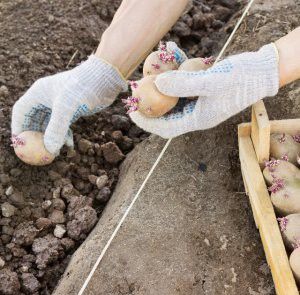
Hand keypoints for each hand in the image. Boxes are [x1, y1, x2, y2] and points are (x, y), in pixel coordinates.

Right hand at [11, 55, 126, 154]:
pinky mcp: (72, 109)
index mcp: (38, 93)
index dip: (18, 128)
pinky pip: (63, 125)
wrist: (105, 79)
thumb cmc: (83, 87)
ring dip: (51, 138)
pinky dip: (64, 135)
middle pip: (34, 120)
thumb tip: (50, 149)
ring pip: (49, 125)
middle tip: (38, 152)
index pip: (21, 112)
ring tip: (56, 152)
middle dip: (36, 137)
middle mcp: (47, 98)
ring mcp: (59, 104)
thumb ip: (57, 128)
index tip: (20, 144)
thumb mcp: (67, 108)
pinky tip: (69, 144)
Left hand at [130, 43, 279, 138]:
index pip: (166, 128)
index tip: (132, 113)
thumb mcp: (212, 81)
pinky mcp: (203, 91)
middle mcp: (196, 114)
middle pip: (167, 114)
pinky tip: (171, 59)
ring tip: (149, 74)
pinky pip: (184, 86)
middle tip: (136, 92)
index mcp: (198, 119)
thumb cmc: (241, 79)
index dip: (147, 122)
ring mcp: (200, 102)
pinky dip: (176, 75)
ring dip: (161, 88)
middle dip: (150, 105)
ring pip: (174, 99)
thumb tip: (158, 83)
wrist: (262, 72)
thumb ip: (184, 84)